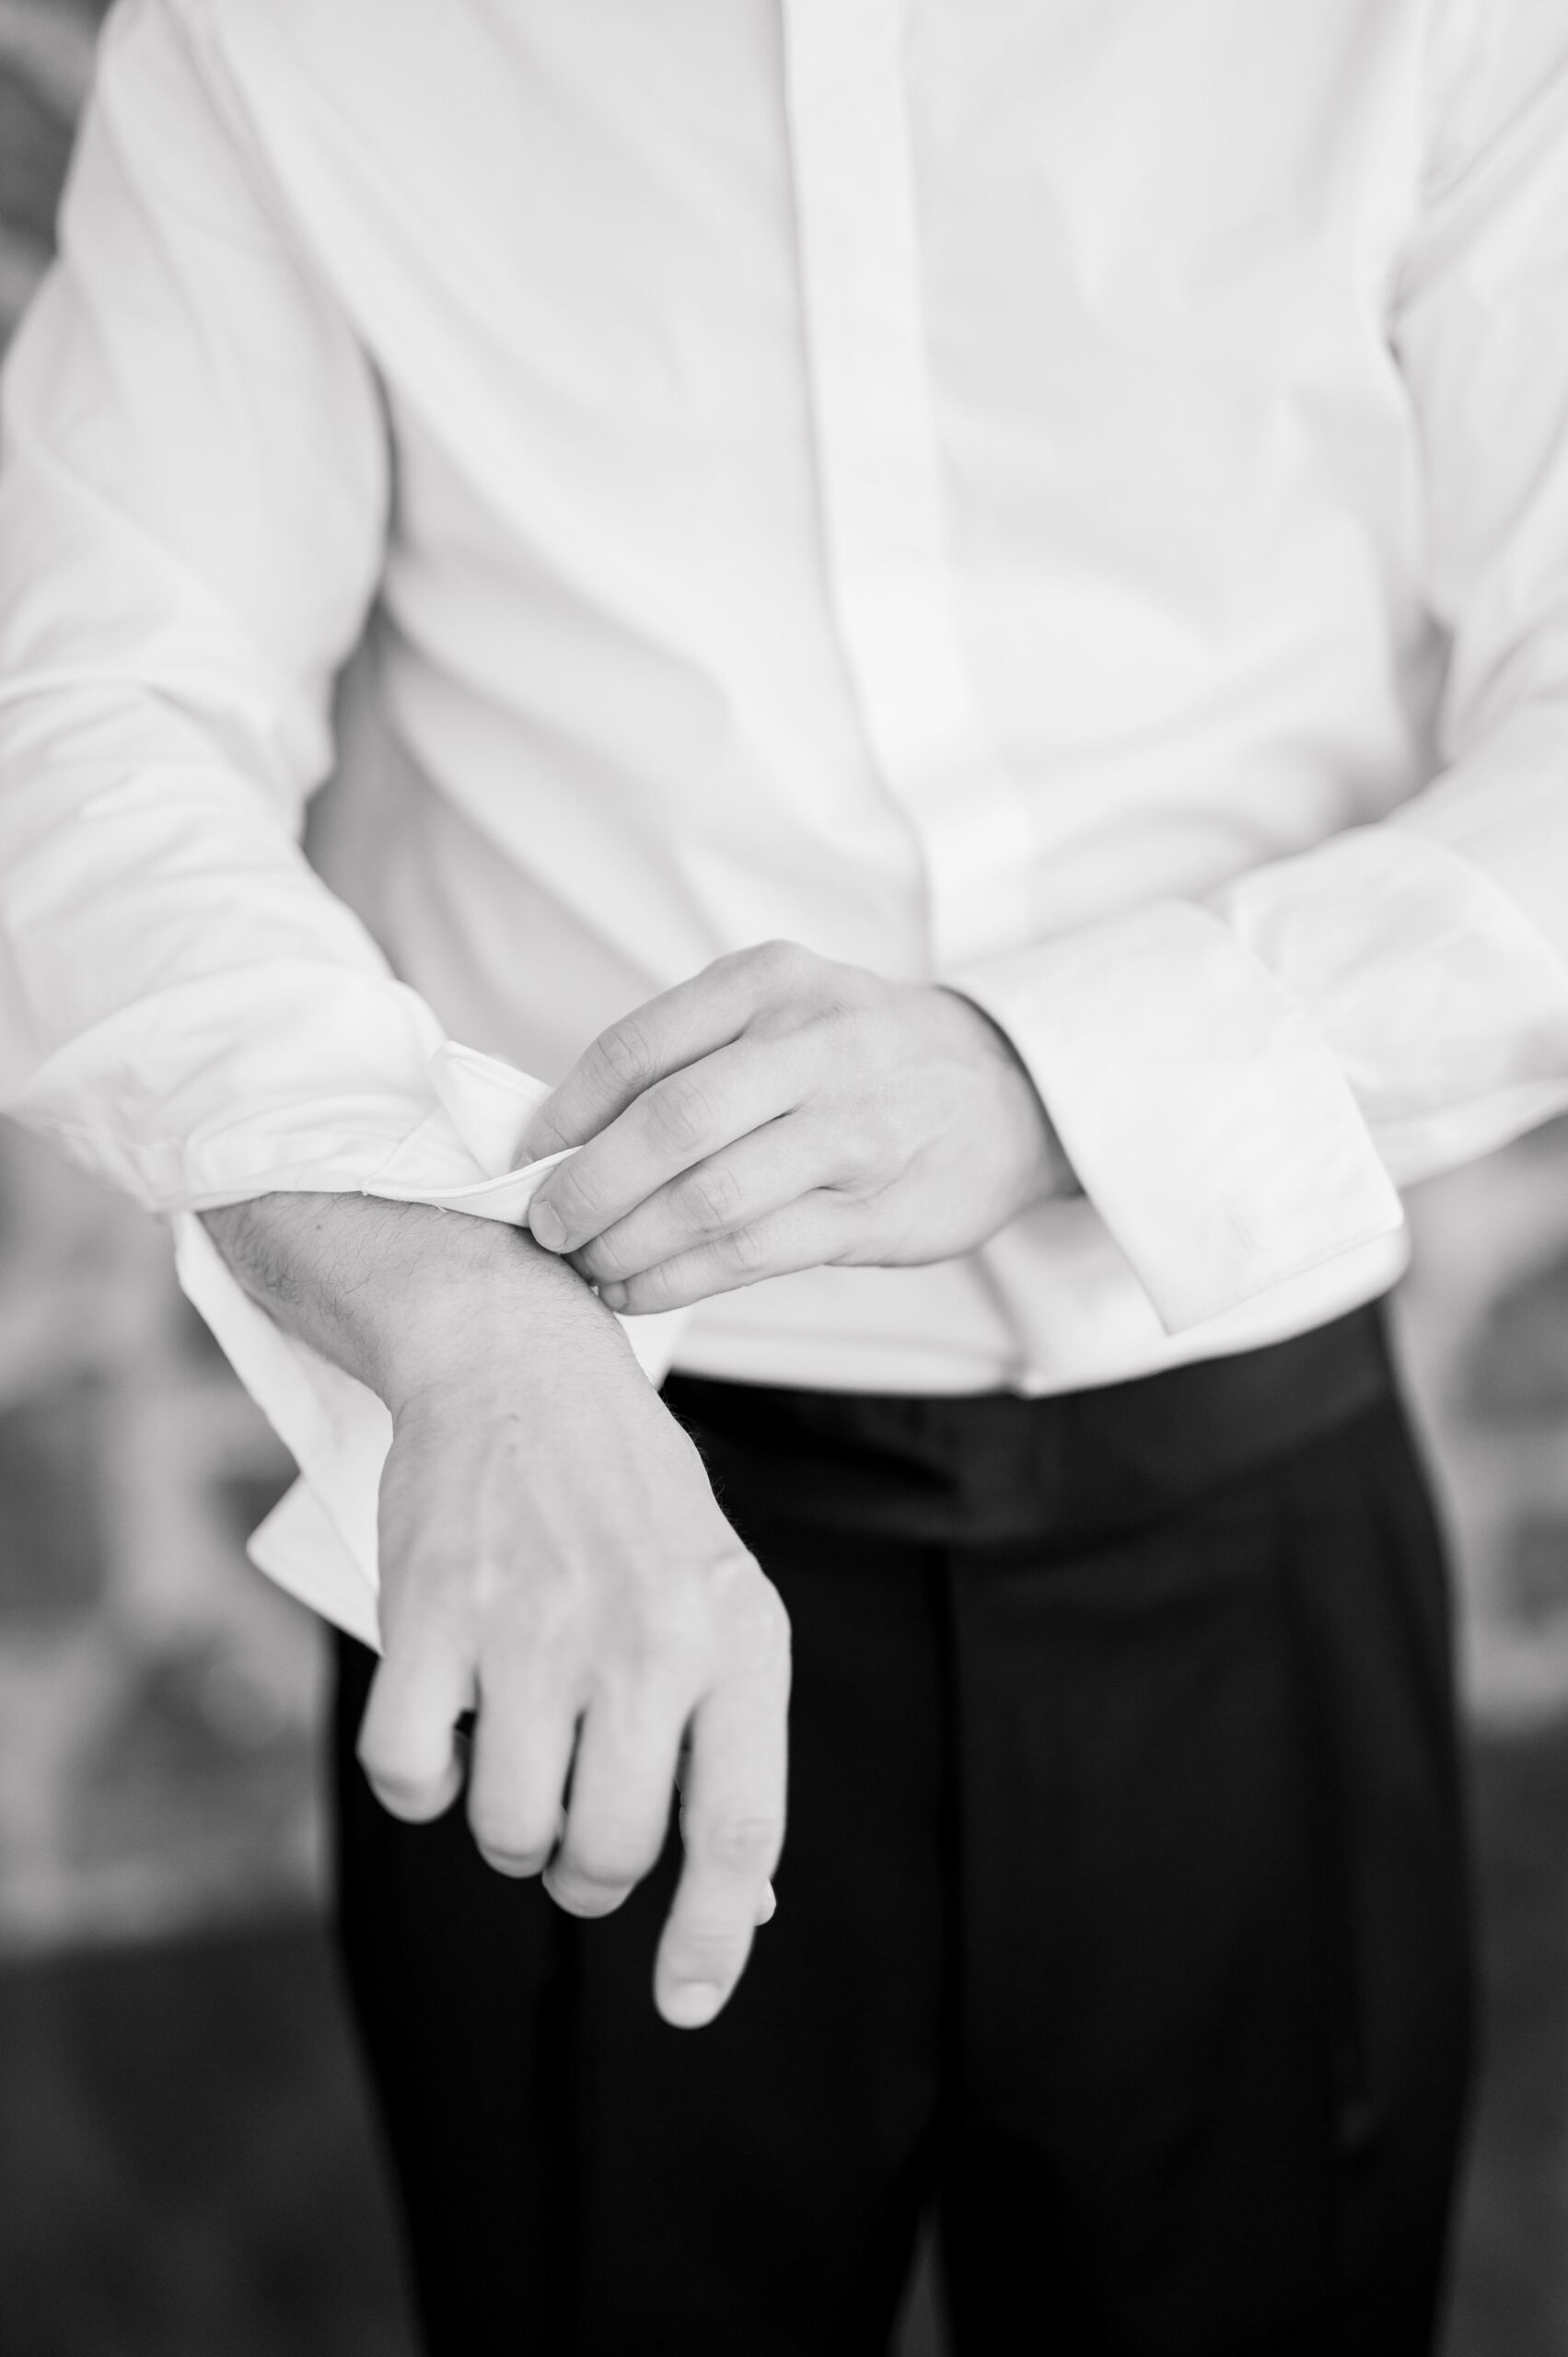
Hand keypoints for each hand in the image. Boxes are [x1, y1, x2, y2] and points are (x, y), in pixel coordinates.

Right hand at [203, 1194, 789, 2027]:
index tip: (682, 2007)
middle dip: (582, 1869)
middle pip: (606, 1853)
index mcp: (735, 1638)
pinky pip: (410, 1780)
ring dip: (503, 1821)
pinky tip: (444, 1711)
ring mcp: (534, 1626)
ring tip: (517, 1742)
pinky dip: (418, 1775)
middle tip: (572, 1820)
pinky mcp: (432, 1615)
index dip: (710, 1939)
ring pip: (505, 1831)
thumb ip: (728, 1745)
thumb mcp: (719, 1601)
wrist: (520, 1367)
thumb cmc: (630, 1509)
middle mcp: (646, 1638)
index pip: (739, 1830)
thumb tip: (741, 1918)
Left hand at [518, 940, 1073, 1312]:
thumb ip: (689, 1056)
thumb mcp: (784, 1011)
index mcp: (770, 982)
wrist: (1009, 1090)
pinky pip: (752, 1253)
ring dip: (626, 1245)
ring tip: (585, 1268)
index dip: (562, 1116)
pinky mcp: (876, 1210)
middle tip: (543, 1228)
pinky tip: (635, 1293)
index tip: (520, 1163)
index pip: (636, 1049)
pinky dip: (676, 1282)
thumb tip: (556, 1136)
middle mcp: (815, 1043)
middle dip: (585, 1188)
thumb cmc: (860, 1056)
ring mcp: (853, 1130)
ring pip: (709, 1199)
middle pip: (668, 1125)